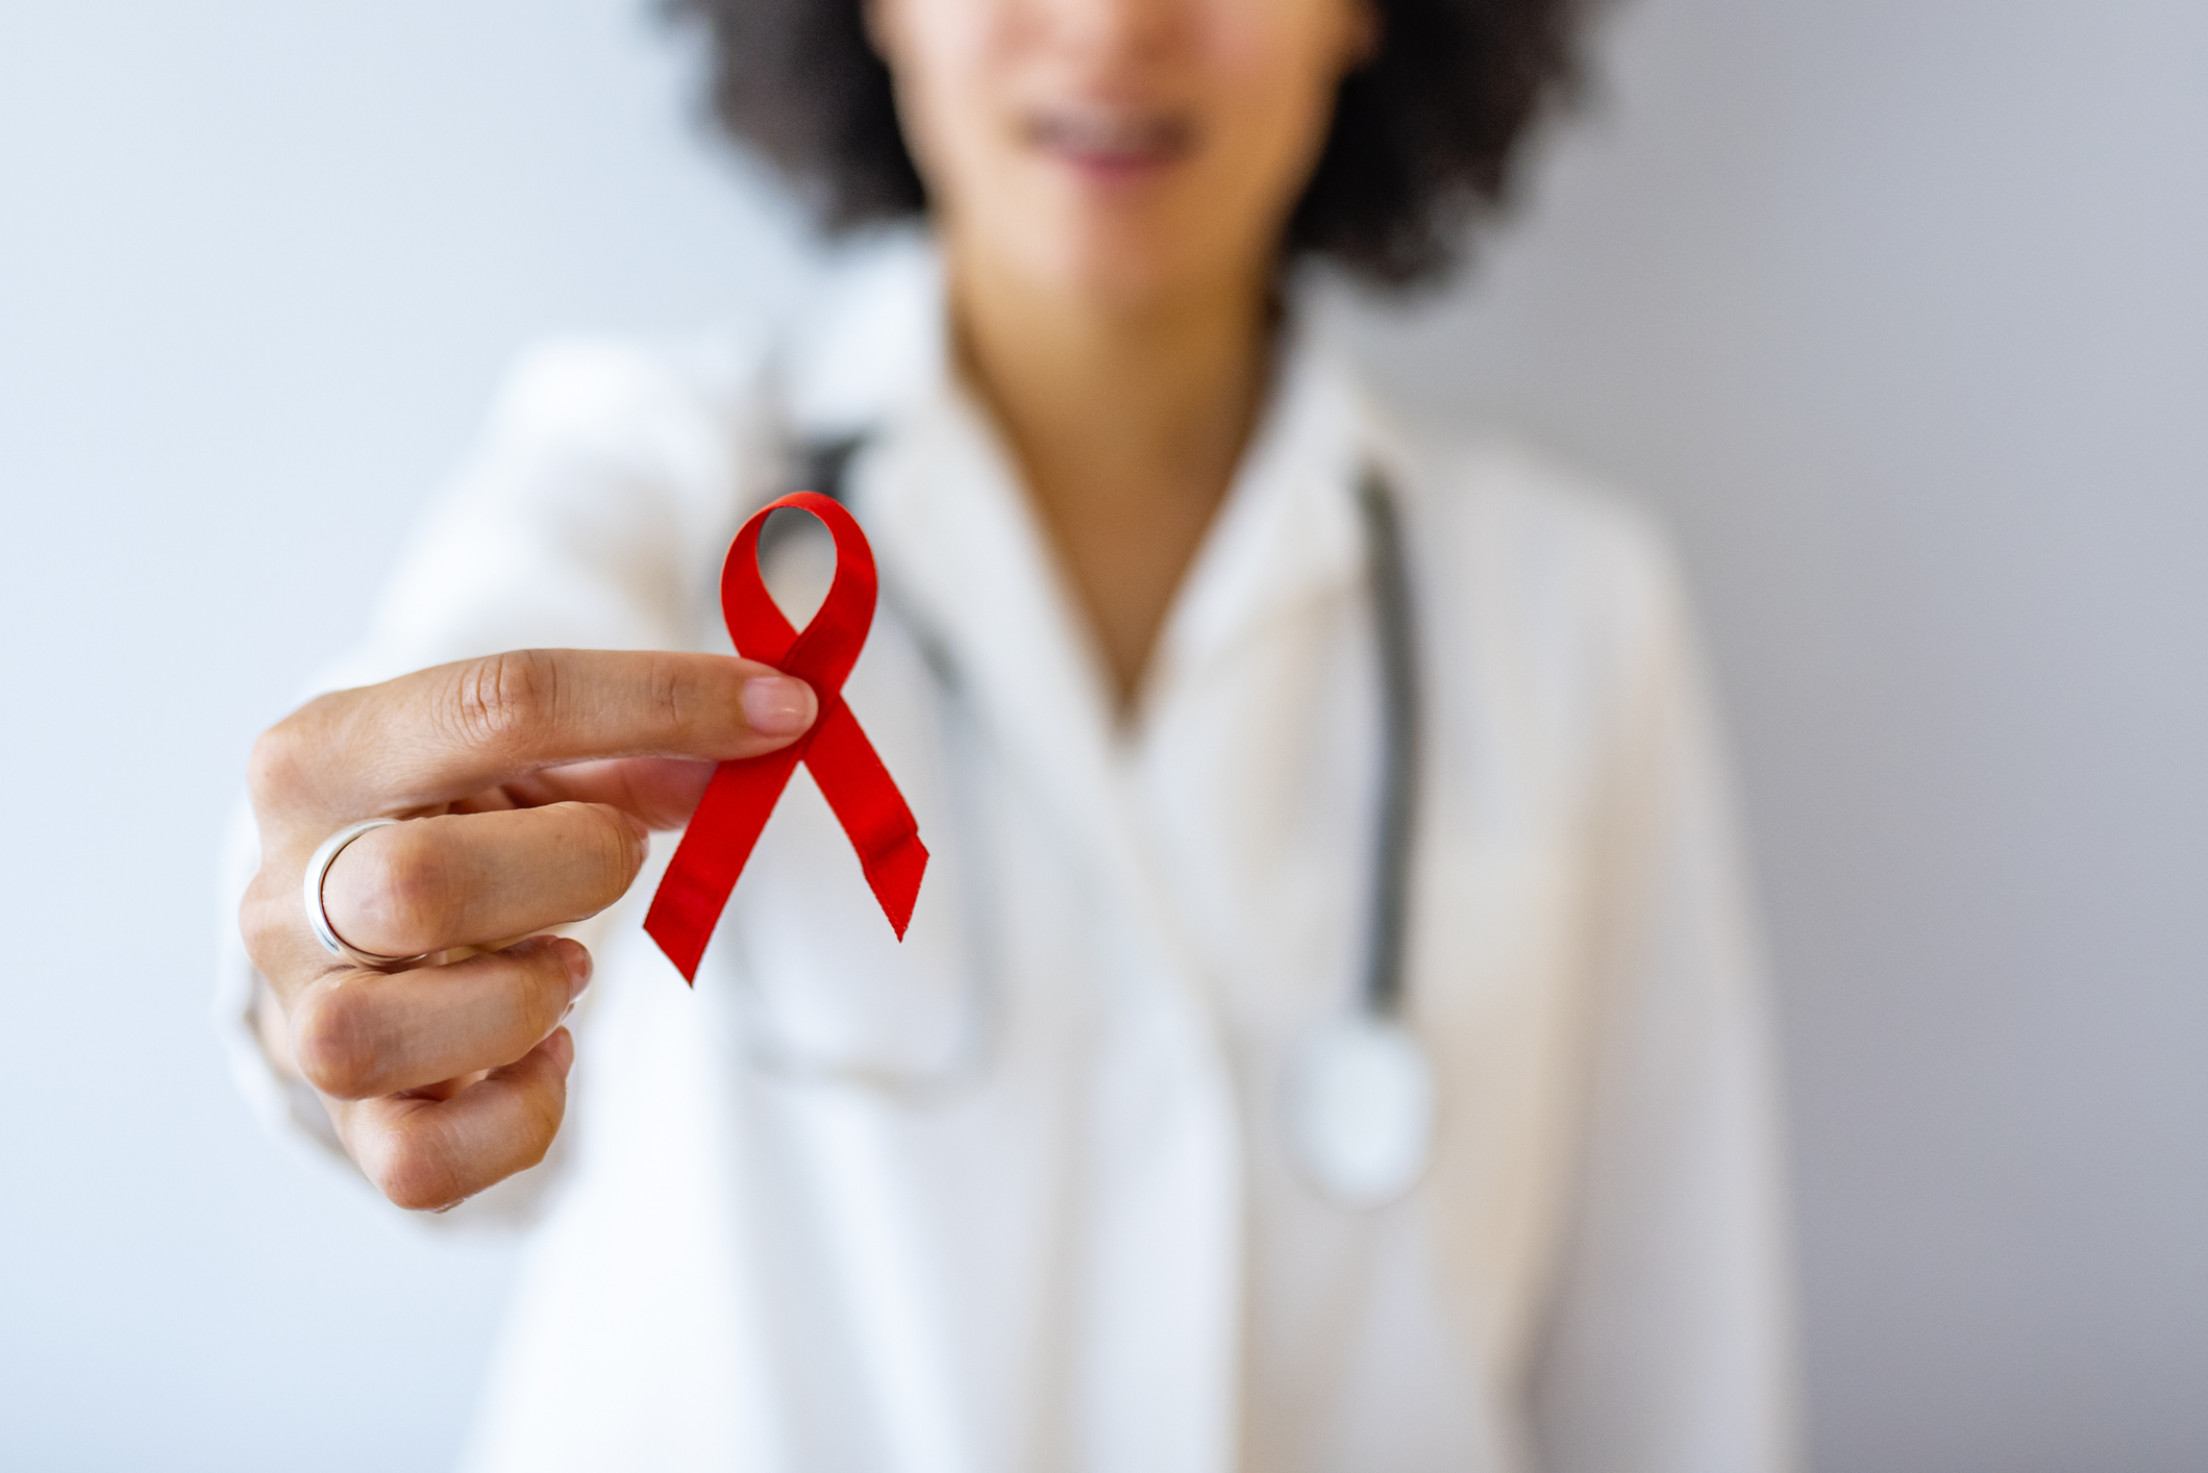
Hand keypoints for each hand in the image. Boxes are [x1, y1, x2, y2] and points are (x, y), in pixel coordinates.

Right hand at [236, 648, 816, 1209]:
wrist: (349, 925)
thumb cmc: (458, 824)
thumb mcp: (526, 758)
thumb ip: (638, 745)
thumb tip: (767, 730)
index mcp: (323, 755)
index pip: (496, 706)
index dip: (661, 702)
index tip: (783, 711)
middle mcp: (279, 888)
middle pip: (414, 885)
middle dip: (572, 868)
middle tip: (619, 858)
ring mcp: (298, 1015)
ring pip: (376, 1037)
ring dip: (520, 1000)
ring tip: (564, 963)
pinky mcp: (343, 1125)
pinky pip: (419, 1164)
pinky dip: (517, 1117)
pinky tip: (549, 1053)